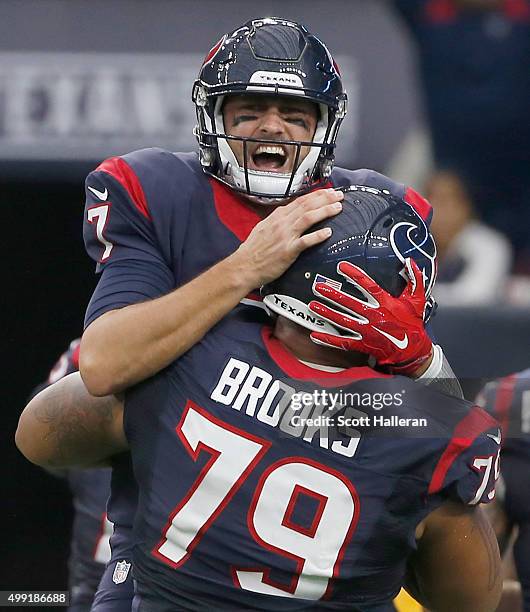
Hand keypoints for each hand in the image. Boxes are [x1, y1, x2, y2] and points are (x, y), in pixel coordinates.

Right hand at [232, 188, 342, 288]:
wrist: (244, 266)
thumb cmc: (253, 250)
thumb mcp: (264, 228)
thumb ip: (278, 220)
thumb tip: (289, 215)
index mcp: (277, 217)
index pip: (300, 201)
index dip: (316, 195)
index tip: (328, 192)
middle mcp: (282, 223)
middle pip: (307, 206)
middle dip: (325, 198)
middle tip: (338, 196)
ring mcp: (285, 236)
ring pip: (308, 218)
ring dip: (324, 211)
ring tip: (337, 208)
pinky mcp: (288, 251)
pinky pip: (305, 241)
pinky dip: (317, 236)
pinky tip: (328, 233)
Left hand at [308, 258, 432, 375]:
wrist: (413, 351)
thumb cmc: (413, 324)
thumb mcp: (417, 300)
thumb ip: (415, 279)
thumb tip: (411, 261)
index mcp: (385, 303)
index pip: (367, 285)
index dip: (354, 275)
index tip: (341, 266)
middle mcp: (373, 316)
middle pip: (349, 303)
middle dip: (332, 294)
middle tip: (318, 286)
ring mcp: (366, 331)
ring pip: (342, 320)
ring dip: (326, 313)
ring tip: (312, 305)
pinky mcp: (362, 344)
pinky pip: (342, 342)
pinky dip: (328, 339)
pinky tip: (315, 335)